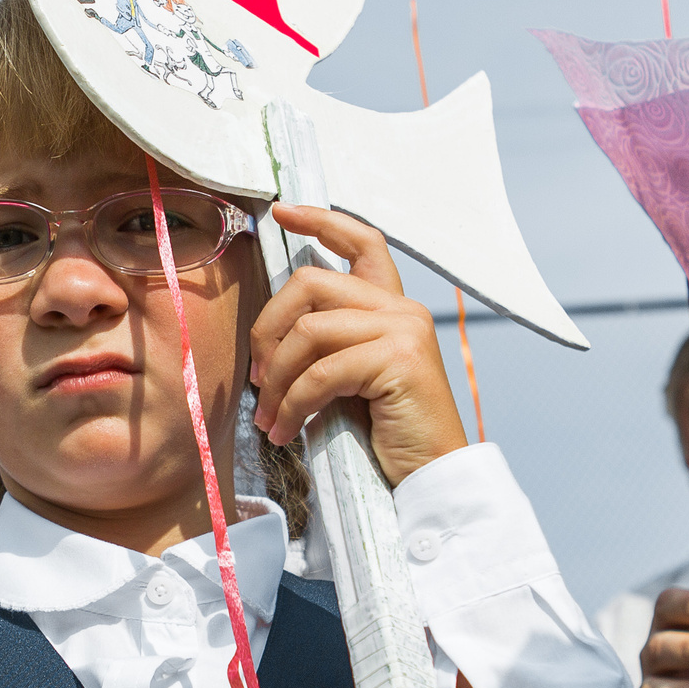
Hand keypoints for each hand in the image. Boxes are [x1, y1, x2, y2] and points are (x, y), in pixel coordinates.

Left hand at [251, 204, 467, 486]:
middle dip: (267, 330)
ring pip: (308, 332)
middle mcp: (402, 309)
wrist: (430, 475)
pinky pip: (322, 372)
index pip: (362, 241)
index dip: (321, 220)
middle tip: (258, 380)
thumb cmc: (386, 432)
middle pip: (311, 283)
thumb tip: (268, 337)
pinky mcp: (399, 360)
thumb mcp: (350, 378)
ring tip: (270, 419)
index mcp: (391, 307)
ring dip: (277, 381)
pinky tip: (286, 431)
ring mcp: (404, 330)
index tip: (282, 212)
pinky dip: (294, 405)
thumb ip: (327, 345)